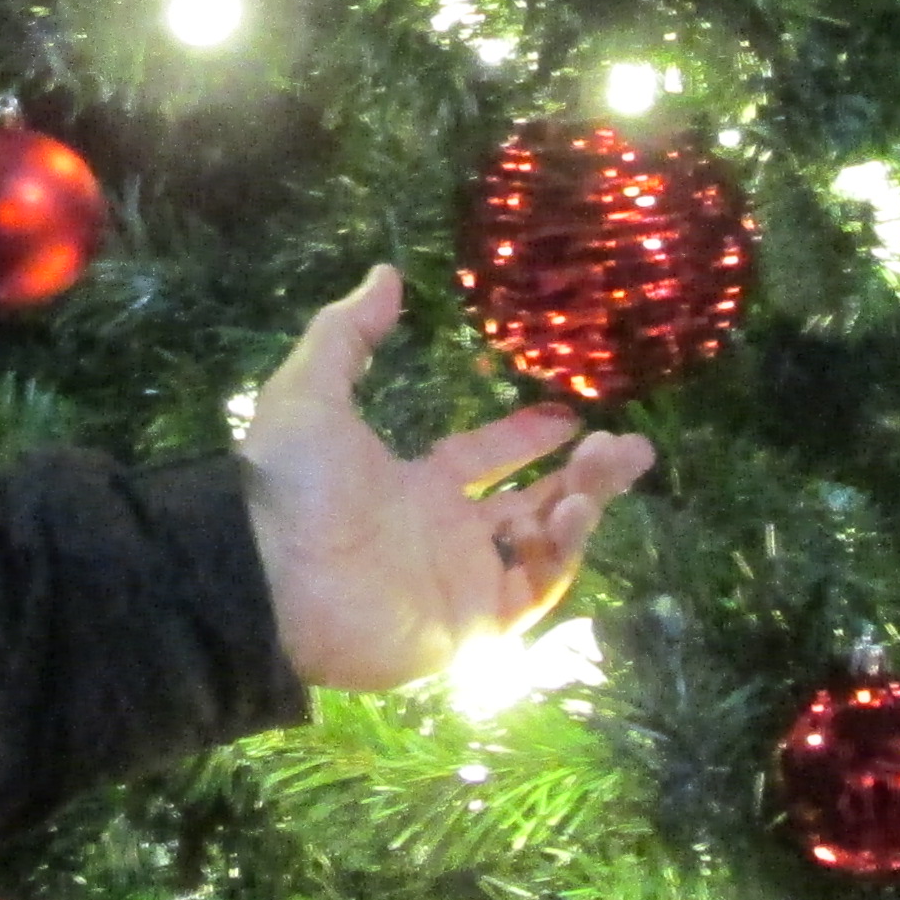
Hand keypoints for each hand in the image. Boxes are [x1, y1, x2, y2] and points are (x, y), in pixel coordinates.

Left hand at [238, 267, 651, 693]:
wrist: (267, 575)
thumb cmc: (290, 484)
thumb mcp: (312, 390)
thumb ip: (348, 333)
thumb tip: (386, 272)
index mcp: (412, 485)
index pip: (483, 459)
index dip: (528, 437)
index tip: (572, 415)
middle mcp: (444, 534)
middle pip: (531, 503)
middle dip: (586, 475)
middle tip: (633, 447)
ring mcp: (462, 583)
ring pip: (544, 546)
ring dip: (584, 505)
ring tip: (616, 462)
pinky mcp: (471, 627)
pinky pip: (533, 590)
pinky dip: (561, 554)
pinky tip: (573, 509)